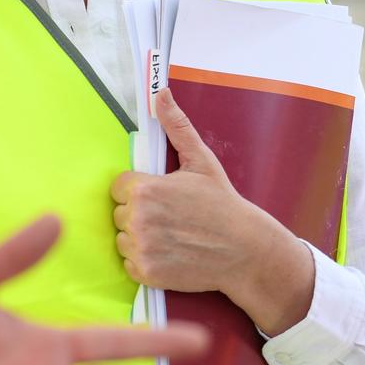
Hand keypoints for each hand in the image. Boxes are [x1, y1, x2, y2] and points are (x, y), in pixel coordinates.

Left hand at [111, 89, 314, 334]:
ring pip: (122, 238)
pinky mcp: (146, 273)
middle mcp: (138, 218)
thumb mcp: (200, 160)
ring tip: (170, 234)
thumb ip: (175, 125)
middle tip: (170, 216)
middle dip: (139, 212)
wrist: (244, 249)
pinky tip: (168, 253)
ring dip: (139, 237)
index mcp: (145, 188)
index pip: (120, 186)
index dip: (140, 190)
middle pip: (120, 212)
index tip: (162, 196)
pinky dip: (144, 260)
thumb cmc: (222, 203)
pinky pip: (129, 263)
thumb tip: (160, 91)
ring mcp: (141, 248)